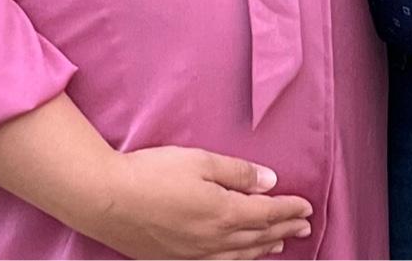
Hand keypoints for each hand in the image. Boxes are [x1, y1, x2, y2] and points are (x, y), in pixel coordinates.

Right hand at [78, 146, 315, 259]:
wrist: (106, 199)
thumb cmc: (151, 173)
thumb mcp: (199, 160)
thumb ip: (238, 172)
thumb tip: (269, 181)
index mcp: (224, 212)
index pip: (267, 213)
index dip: (289, 209)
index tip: (306, 207)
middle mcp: (214, 240)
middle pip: (258, 236)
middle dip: (283, 229)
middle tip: (303, 226)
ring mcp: (195, 255)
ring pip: (240, 256)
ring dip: (263, 249)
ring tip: (278, 244)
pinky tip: (239, 259)